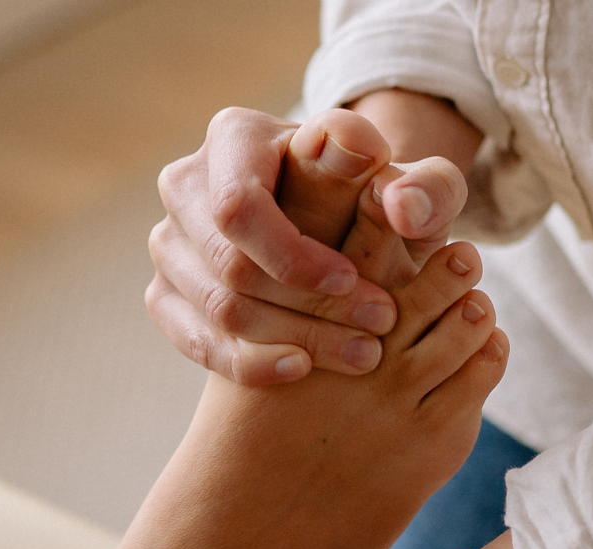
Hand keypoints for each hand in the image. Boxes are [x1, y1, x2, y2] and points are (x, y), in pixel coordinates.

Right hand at [146, 106, 468, 385]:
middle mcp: (187, 183)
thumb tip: (396, 203)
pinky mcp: (168, 293)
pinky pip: (194, 340)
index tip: (354, 280)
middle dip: (308, 306)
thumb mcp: (419, 186)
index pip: (240, 207)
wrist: (347, 229)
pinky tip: (301, 367)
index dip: (294, 255)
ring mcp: (169, 242)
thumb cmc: (383, 200)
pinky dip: (248, 363)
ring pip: (217, 308)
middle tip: (377, 327)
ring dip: (291, 338)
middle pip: (229, 264)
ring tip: (361, 354)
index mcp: (235, 136)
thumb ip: (425, 185)